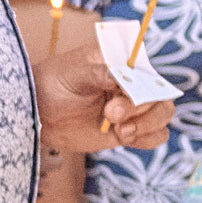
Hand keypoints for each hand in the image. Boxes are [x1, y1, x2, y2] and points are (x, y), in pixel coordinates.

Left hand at [34, 43, 174, 158]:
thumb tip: (121, 76)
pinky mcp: (127, 130)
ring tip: (120, 131)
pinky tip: (124, 137)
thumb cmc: (53, 84)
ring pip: (163, 115)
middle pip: (161, 95)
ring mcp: (131, 109)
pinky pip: (154, 136)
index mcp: (122, 63)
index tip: (118, 97)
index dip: (142, 86)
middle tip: (110, 115)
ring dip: (148, 125)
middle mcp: (132, 84)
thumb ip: (98, 74)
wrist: (38, 113)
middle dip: (140, 109)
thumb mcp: (72, 74)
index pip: (147, 71)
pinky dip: (147, 139)